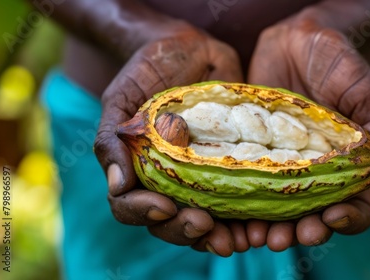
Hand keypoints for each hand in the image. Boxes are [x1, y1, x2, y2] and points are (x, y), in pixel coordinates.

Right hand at [93, 29, 243, 256]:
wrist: (188, 48)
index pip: (133, 208)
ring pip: (206, 221)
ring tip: (236, 239)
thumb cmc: (148, 71)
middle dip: (185, 231)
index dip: (144, 215)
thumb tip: (117, 185)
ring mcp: (202, 176)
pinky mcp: (233, 166)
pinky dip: (248, 219)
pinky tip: (259, 224)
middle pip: (171, 223)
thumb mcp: (120, 98)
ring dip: (219, 237)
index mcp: (138, 170)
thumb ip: (110, 139)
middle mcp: (170, 180)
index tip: (163, 207)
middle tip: (203, 224)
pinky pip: (240, 201)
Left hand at [246, 19, 369, 250]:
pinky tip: (226, 212)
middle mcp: (314, 172)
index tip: (333, 216)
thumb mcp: (360, 87)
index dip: (348, 217)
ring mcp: (281, 165)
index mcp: (347, 164)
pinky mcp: (251, 153)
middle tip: (287, 238)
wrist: (294, 41)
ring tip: (255, 236)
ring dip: (266, 228)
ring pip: (275, 209)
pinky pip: (243, 185)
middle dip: (300, 231)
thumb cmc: (336, 60)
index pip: (355, 203)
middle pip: (311, 215)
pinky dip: (237, 204)